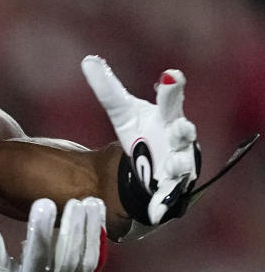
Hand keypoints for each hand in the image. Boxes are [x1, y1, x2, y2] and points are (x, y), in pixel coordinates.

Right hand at [0, 197, 104, 271]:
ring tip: (91, 203)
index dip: (41, 231)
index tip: (44, 204)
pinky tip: (98, 221)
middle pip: (67, 258)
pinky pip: (92, 265)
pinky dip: (96, 242)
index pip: (37, 258)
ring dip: (90, 232)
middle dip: (73, 228)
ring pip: (85, 261)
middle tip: (74, 201)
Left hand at [81, 55, 198, 225]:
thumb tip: (88, 60)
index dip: (173, 88)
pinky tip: (156, 212)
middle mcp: (179, 140)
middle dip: (182, 129)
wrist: (150, 168)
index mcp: (166, 116)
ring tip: (172, 166)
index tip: (171, 74)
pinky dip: (164, 203)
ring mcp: (180, 166)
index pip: (171, 99)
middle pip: (183, 132)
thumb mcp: (123, 112)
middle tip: (180, 126)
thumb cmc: (142, 133)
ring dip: (179, 166)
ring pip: (183, 166)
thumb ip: (108, 88)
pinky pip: (170, 197)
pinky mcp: (173, 191)